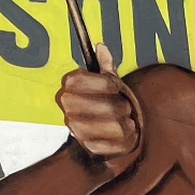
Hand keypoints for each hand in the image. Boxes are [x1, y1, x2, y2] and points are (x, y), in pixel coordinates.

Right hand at [57, 44, 139, 159]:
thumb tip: (101, 47)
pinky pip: (117, 144)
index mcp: (68, 86)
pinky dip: (127, 140)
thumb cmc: (108, 101)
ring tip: (128, 121)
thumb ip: (106, 67)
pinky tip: (125, 136)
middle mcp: (66, 107)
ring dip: (128, 124)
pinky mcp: (88, 147)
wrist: (104, 133)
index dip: (103, 83)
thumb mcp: (109, 83)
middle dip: (121, 106)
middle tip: (126, 107)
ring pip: (115, 126)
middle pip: (104, 106)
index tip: (117, 86)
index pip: (82, 81)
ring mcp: (75, 128)